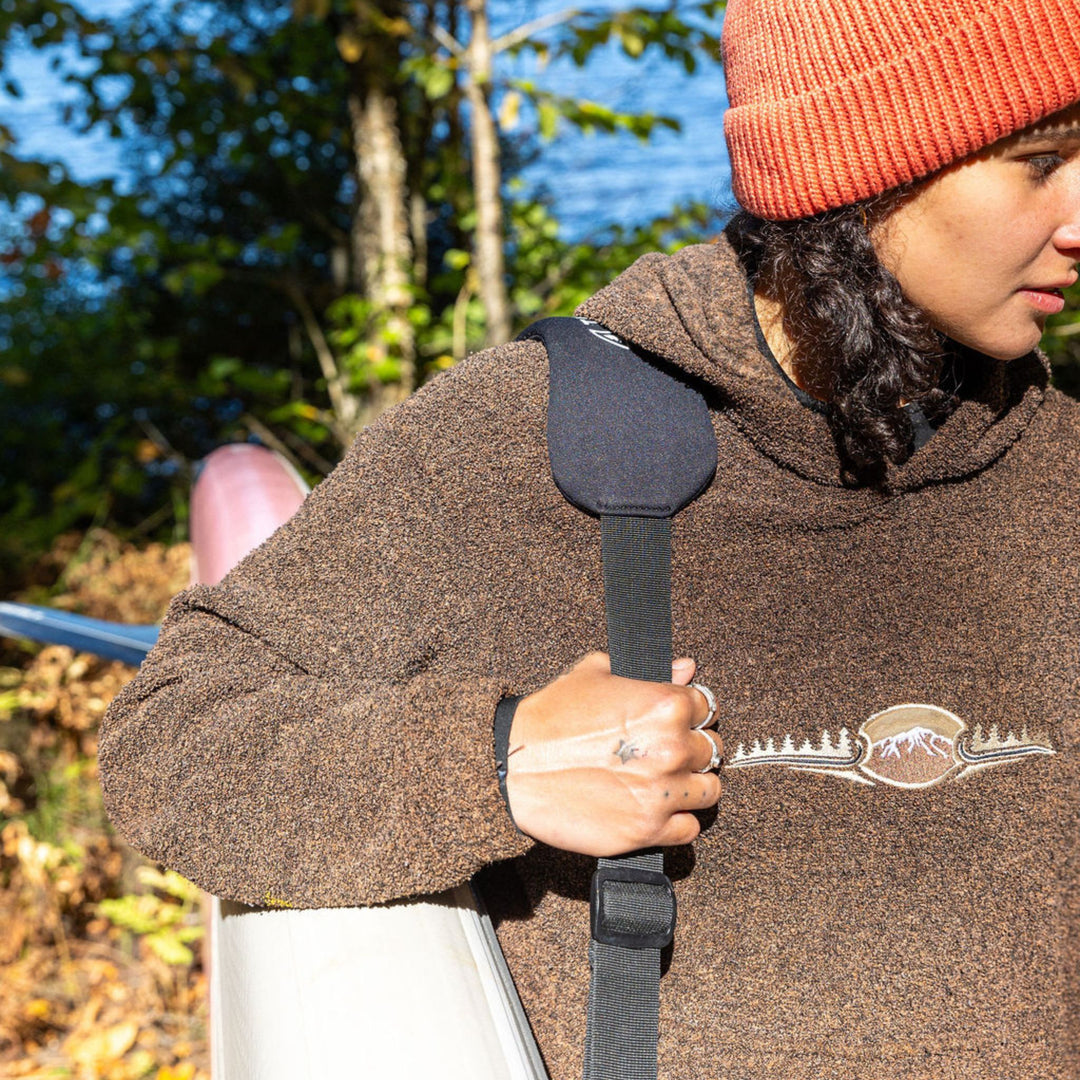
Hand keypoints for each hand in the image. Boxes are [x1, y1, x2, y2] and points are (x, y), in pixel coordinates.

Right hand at [504, 652, 721, 856]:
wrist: (515, 766)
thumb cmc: (550, 717)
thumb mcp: (596, 673)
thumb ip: (648, 670)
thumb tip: (684, 668)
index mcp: (664, 705)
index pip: (707, 707)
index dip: (692, 712)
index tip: (681, 721)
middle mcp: (672, 748)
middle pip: (712, 750)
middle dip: (693, 749)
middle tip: (667, 752)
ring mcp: (663, 791)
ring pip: (709, 792)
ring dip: (692, 786)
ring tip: (666, 782)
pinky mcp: (649, 829)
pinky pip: (690, 829)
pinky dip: (678, 821)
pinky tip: (657, 808)